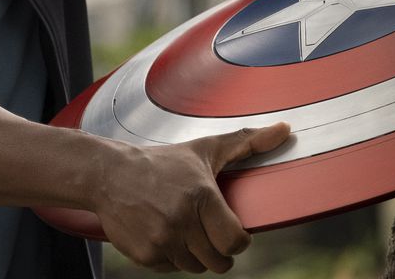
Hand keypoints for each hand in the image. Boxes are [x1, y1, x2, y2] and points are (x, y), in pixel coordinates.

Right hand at [92, 122, 290, 273]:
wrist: (109, 173)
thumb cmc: (162, 162)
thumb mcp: (205, 149)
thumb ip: (247, 142)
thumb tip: (285, 129)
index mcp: (202, 196)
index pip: (236, 242)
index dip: (237, 240)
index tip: (230, 230)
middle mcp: (182, 220)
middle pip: (218, 262)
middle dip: (217, 250)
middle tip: (205, 231)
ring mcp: (162, 240)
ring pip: (196, 267)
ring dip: (193, 254)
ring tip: (182, 228)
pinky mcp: (145, 255)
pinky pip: (171, 269)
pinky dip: (170, 257)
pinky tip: (162, 232)